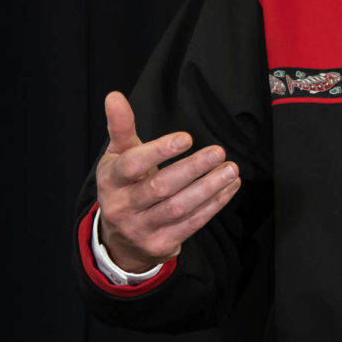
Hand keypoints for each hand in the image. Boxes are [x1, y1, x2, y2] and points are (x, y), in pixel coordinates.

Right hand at [94, 91, 240, 273]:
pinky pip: (191, 223)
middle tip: (218, 151)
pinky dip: (214, 204)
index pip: (133, 164)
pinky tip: (229, 187)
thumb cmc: (124, 185)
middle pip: (160, 187)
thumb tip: (114, 96)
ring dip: (209, 188)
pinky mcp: (160, 245)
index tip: (187, 138)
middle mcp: (122, 206)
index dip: (159, 151)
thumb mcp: (118, 156)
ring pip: (179, 208)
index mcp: (111, 180)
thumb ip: (120, 127)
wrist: (119, 239)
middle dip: (192, 169)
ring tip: (231, 169)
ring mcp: (141, 229)